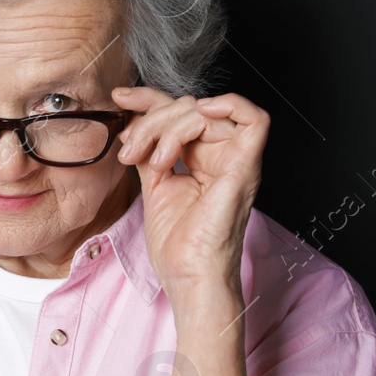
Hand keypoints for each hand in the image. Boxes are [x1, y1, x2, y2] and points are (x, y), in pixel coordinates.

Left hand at [111, 86, 268, 307]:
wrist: (188, 277)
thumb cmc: (178, 247)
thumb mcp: (154, 186)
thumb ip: (149, 152)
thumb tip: (132, 124)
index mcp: (204, 161)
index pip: (180, 114)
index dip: (150, 99)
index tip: (120, 98)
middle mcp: (222, 157)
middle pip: (189, 109)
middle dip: (151, 121)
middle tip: (130, 150)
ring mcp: (236, 161)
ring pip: (206, 112)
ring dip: (169, 127)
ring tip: (154, 161)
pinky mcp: (245, 168)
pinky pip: (255, 120)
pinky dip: (228, 106)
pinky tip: (199, 116)